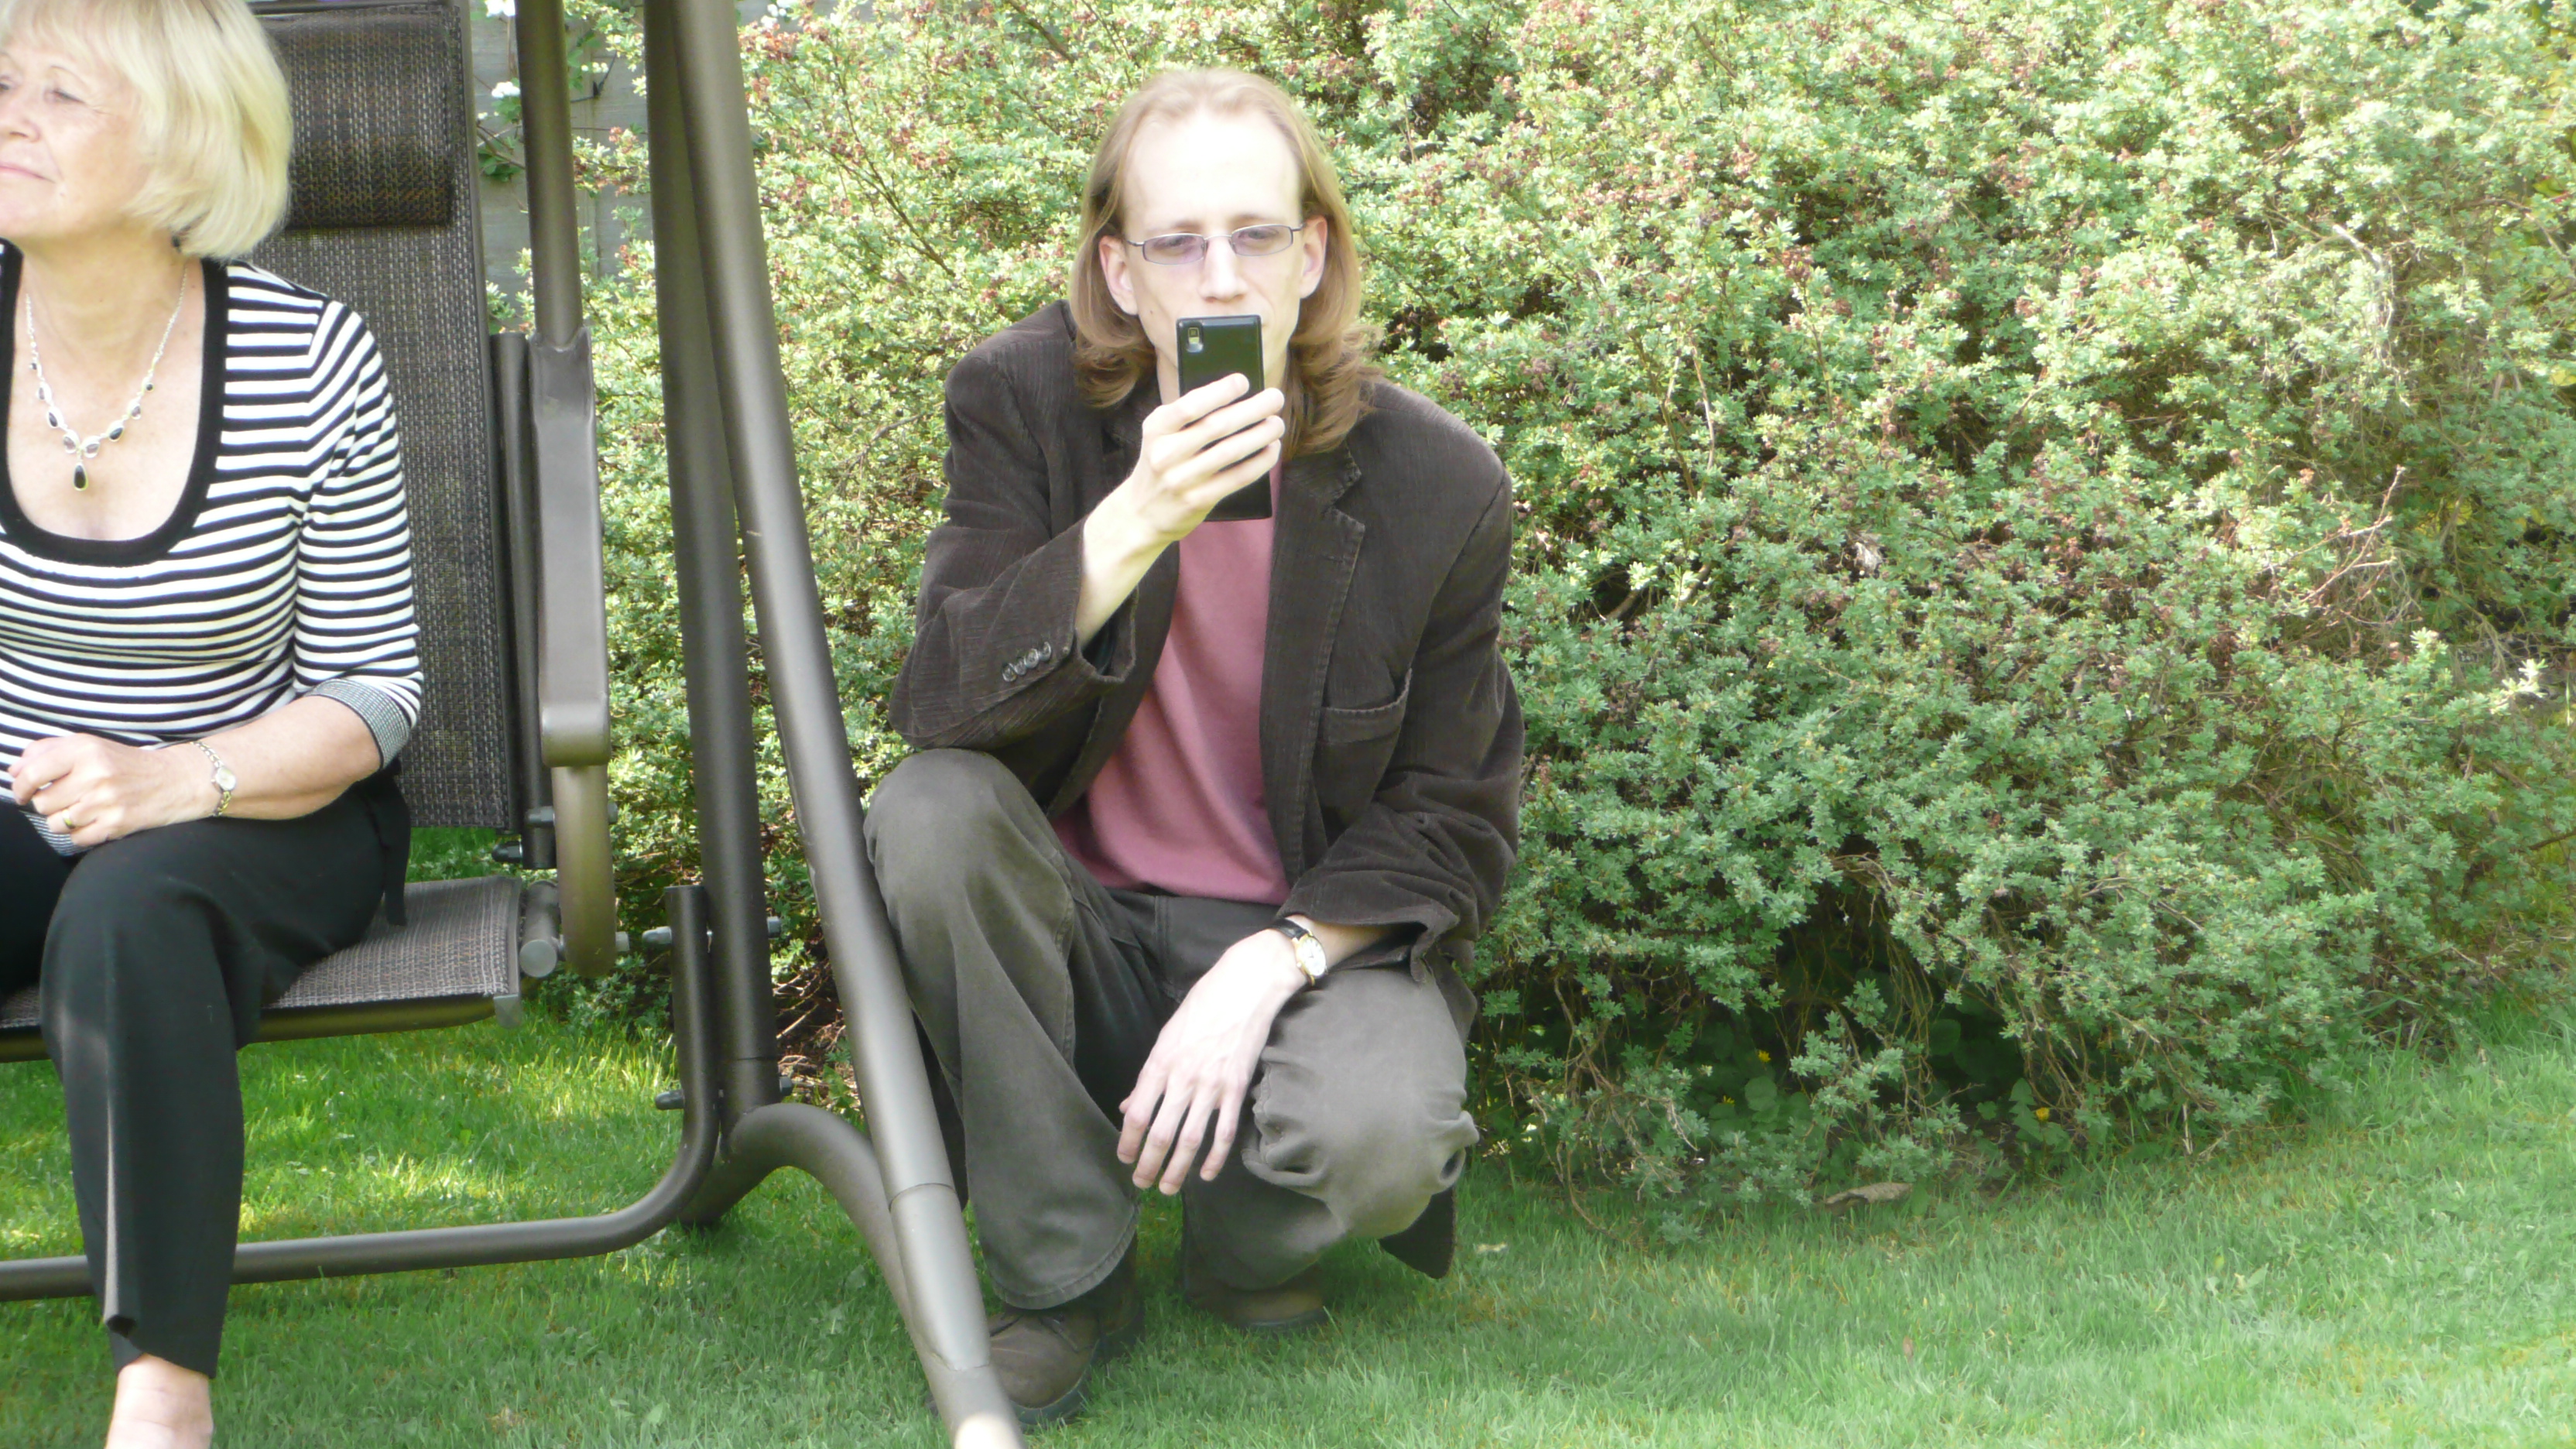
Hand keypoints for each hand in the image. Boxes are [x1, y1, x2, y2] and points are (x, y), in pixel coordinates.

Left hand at [8, 734, 212, 846]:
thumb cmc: (126, 764)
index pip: (33, 772)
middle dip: (49, 803)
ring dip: (64, 820)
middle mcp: (95, 775)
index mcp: (86, 750)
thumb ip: (49, 750)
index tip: (23, 791)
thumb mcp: (91, 745)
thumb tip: (14, 770)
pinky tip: (95, 821)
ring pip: (56, 823)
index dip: (21, 785)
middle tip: (67, 798)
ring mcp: (106, 802)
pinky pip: (76, 838)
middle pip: (42, 802)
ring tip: (82, 810)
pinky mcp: (116, 825)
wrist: (176, 781)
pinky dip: (80, 834)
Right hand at [1115, 373, 1285, 546]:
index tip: (1244, 381)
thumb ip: (1187, 416)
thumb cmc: (1160, 464)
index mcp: (1157, 429)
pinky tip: (1272, 449)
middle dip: (1252, 408)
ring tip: (1277, 423)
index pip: (1190, 405)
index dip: (1220, 391)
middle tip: (1275, 398)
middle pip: (1217, 426)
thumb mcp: (1160, 435)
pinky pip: (1237, 477)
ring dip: (1261, 434)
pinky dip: (1260, 461)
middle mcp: (1166, 453)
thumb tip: (1235, 396)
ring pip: (1231, 451)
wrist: (1141, 514)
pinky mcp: (1199, 500)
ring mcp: (1182, 479)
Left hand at [1118, 928, 1306, 1193]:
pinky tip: (1207, 1175)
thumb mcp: (1166, 1037)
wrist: (1244, 987)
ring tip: (1168, 1188)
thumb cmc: (1201, 1007)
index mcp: (1160, 1063)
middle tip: (1142, 1184)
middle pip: (1160, 1133)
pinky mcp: (1236, 1087)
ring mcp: (1211, 1085)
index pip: (1137, 1113)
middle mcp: (1182, 1078)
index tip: (1124, 1159)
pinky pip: (1225, 1131)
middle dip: (1148, 1164)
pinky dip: (1216, 1157)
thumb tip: (1127, 1106)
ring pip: (1191, 1139)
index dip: (1128, 1142)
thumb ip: (1148, 1076)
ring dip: (1178, 1168)